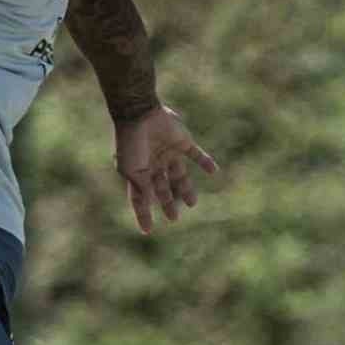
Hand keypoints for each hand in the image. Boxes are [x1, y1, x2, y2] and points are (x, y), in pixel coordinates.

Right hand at [113, 105, 219, 234]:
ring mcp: (168, 152)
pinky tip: (214, 171)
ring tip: (192, 203)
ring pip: (179, 175)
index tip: (148, 231)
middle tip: (174, 218)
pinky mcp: (183, 141)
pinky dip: (205, 162)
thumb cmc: (131, 143)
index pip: (140, 198)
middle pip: (162, 188)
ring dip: (186, 188)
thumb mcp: (132, 170)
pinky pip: (196, 154)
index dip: (143, 214)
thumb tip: (149, 203)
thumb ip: (142, 188)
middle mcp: (153, 164)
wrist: (139, 113)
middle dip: (167, 203)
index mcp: (138, 171)